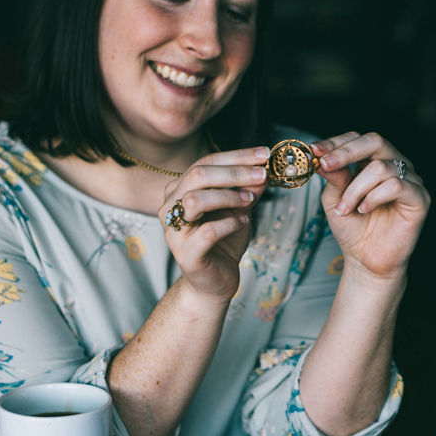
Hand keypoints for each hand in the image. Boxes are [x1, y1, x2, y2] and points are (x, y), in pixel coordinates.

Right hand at [158, 145, 269, 300]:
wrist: (214, 282)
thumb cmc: (223, 242)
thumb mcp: (239, 210)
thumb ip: (247, 191)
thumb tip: (263, 171)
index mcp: (180, 190)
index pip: (206, 162)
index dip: (236, 156)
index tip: (264, 154)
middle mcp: (171, 207)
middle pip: (198, 175)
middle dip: (234, 172)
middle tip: (262, 174)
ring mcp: (174, 231)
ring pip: (195, 199)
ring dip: (228, 196)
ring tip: (249, 201)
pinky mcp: (185, 254)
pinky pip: (207, 232)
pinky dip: (229, 224)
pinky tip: (243, 223)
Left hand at [314, 132, 429, 280]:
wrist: (366, 260)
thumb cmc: (353, 229)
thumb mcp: (334, 200)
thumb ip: (333, 178)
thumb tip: (323, 157)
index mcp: (374, 161)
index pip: (357, 139)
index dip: (335, 143)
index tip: (314, 151)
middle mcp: (394, 165)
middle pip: (374, 141)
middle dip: (345, 152)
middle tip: (325, 165)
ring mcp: (409, 180)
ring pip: (380, 167)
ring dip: (355, 189)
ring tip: (345, 209)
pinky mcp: (420, 198)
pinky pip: (396, 186)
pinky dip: (374, 197)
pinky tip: (364, 210)